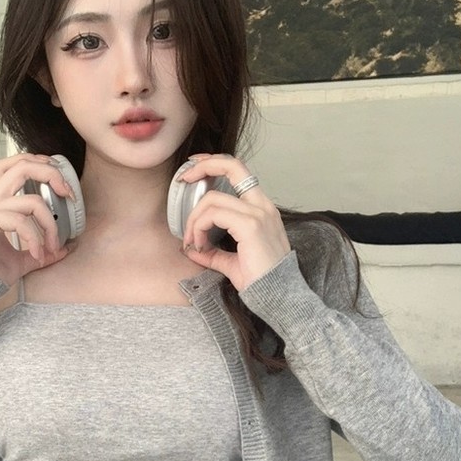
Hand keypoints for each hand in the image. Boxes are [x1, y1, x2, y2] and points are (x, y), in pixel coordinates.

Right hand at [0, 154, 76, 284]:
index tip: (63, 182)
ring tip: (52, 247)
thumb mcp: (27, 257)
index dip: (40, 163)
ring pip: (31, 201)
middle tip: (68, 195)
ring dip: (50, 225)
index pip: (16, 164)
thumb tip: (67, 247)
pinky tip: (37, 254)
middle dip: (51, 174)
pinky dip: (34, 238)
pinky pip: (20, 221)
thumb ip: (45, 248)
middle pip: (21, 166)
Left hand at [177, 154, 289, 290]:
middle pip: (232, 165)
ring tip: (193, 241)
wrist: (278, 297)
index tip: (194, 169)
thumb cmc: (261, 281)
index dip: (215, 163)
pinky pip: (214, 215)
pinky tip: (200, 245)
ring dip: (194, 219)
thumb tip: (194, 251)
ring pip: (212, 199)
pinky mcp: (250, 226)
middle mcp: (262, 206)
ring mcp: (258, 214)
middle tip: (183, 178)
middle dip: (202, 166)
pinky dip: (199, 228)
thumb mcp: (233, 262)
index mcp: (262, 209)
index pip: (239, 171)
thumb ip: (214, 253)